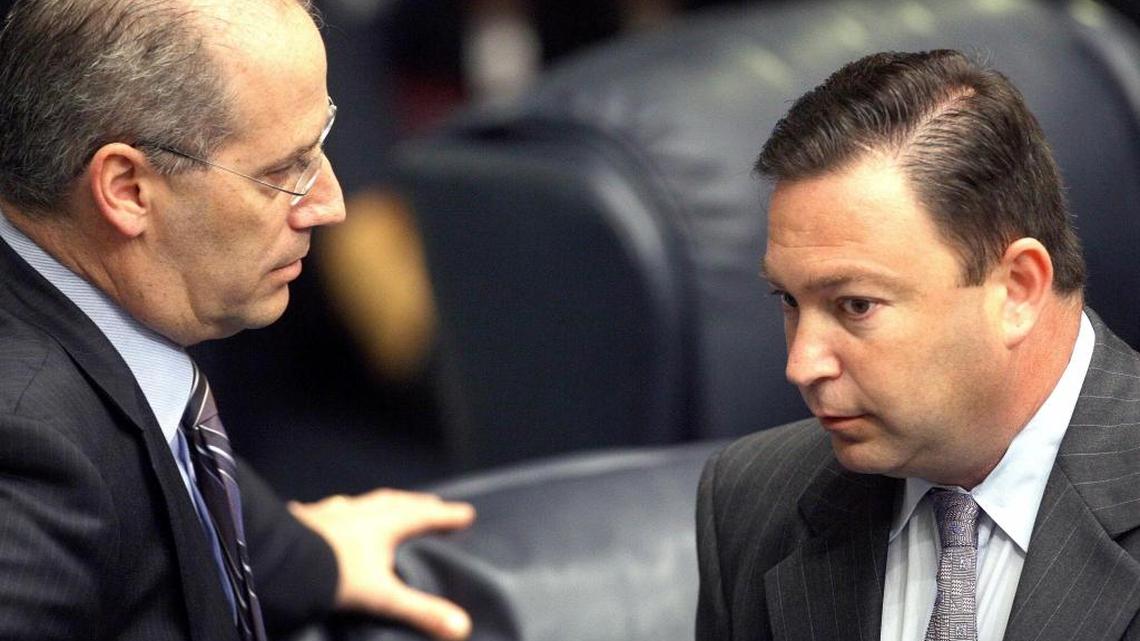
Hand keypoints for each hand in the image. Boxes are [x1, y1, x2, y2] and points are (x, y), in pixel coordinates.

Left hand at [288, 489, 475, 640]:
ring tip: (386, 505)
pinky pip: (329, 510)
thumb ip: (421, 611)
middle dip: (417, 504)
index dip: (446, 517)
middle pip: (396, 503)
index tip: (467, 513)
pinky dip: (340, 512)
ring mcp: (331, 512)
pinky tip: (333, 514)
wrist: (283, 564)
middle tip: (432, 504)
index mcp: (383, 525)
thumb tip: (462, 627)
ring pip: (363, 503)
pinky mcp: (305, 519)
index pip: (423, 517)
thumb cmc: (336, 576)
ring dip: (379, 504)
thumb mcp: (382, 596)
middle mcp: (360, 512)